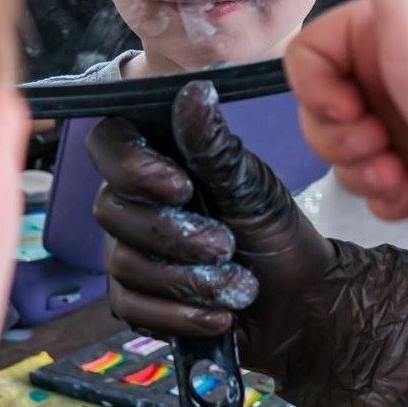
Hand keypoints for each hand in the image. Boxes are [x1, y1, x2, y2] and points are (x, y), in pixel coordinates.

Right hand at [90, 81, 407, 406]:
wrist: (297, 301)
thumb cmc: (274, 233)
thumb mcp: (250, 185)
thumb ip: (213, 145)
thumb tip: (194, 90)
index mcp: (159, 161)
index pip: (110, 142)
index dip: (132, 165)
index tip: (181, 186)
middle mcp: (135, 202)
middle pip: (111, 209)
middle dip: (173, 234)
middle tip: (226, 245)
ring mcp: (130, 251)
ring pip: (123, 263)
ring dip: (185, 278)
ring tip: (238, 285)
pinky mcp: (137, 300)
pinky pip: (132, 308)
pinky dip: (179, 314)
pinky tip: (218, 315)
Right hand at [285, 0, 407, 219]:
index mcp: (378, 32)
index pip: (305, 60)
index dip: (319, 91)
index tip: (350, 104)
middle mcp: (386, 72)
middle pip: (317, 111)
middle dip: (342, 139)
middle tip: (380, 143)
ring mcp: (398, 119)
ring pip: (339, 152)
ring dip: (363, 170)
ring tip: (401, 169)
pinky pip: (369, 186)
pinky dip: (388, 195)